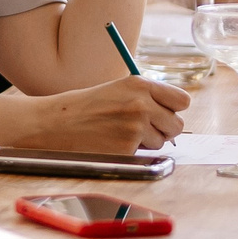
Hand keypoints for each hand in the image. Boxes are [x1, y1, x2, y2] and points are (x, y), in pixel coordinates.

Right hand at [41, 75, 191, 152]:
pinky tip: (112, 142)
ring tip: (120, 133)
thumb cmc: (84, 107)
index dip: (173, 109)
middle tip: (142, 128)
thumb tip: (172, 115)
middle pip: (177, 124)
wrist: (55, 123)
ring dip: (147, 141)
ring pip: (162, 141)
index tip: (164, 113)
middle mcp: (142, 104)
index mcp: (140, 84)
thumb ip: (146, 97)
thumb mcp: (117, 90)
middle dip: (164, 129)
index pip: (182, 100)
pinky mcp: (128, 147)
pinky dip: (132, 151)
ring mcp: (136, 127)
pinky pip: (144, 153)